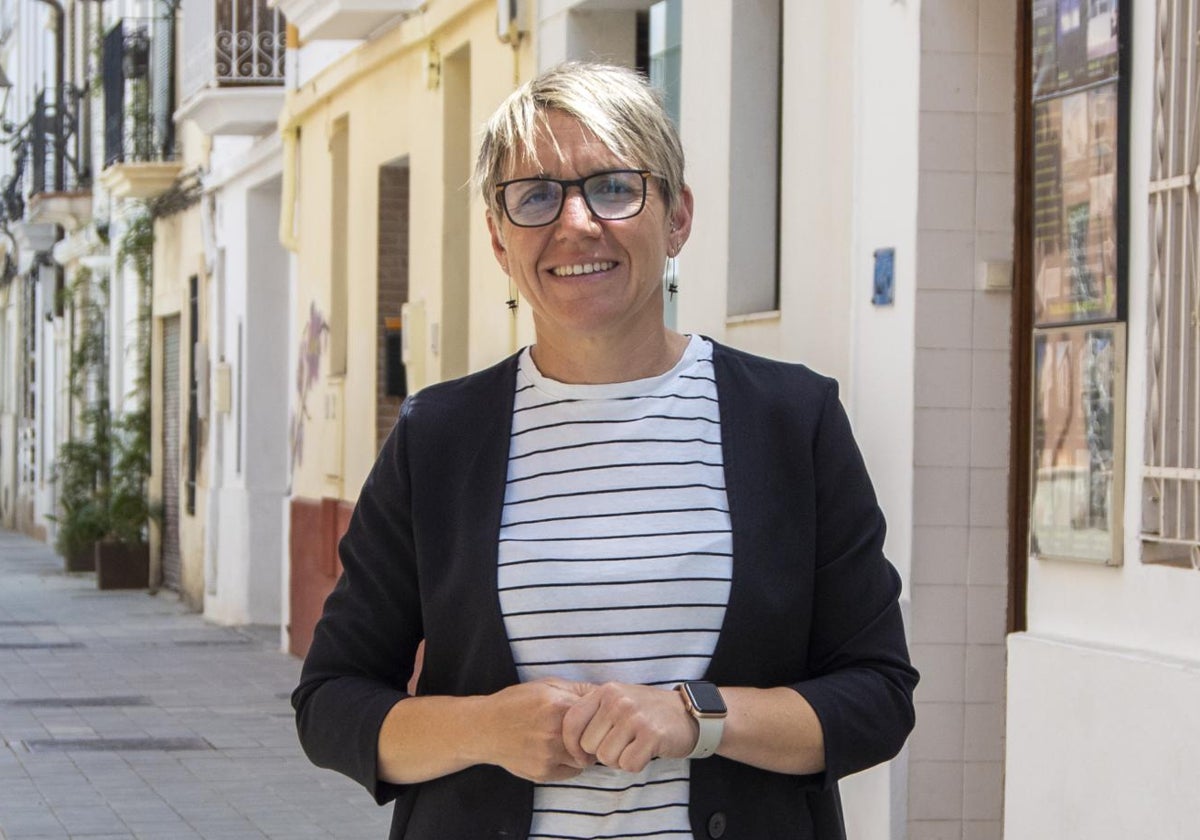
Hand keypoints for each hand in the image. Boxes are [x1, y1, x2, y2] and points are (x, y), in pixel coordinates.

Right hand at [480, 678, 595, 782]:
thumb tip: (606, 694)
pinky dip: (571, 763)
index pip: (600, 715)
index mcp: (559, 707)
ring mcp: (549, 756)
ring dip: (585, 752)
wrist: (485, 728)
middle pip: (595, 740)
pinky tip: (559, 752)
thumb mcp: (547, 685)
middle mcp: (555, 733)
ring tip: (575, 742)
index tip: (600, 717)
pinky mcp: (543, 773)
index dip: (602, 716)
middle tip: (591, 732)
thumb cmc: (516, 702)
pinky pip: (572, 772)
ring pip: (586, 759)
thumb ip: (577, 690)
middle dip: (596, 737)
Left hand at [560, 682, 698, 773]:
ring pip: (607, 758)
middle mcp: (617, 701)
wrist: (687, 713)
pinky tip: (645, 752)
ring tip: (633, 745)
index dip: (571, 744)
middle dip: (602, 752)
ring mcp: (635, 717)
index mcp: (604, 691)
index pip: (571, 722)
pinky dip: (635, 764)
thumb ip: (592, 713)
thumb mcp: (617, 700)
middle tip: (621, 743)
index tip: (582, 754)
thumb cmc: (646, 711)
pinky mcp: (652, 735)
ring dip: (619, 759)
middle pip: (588, 745)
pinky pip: (627, 765)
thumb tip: (563, 739)